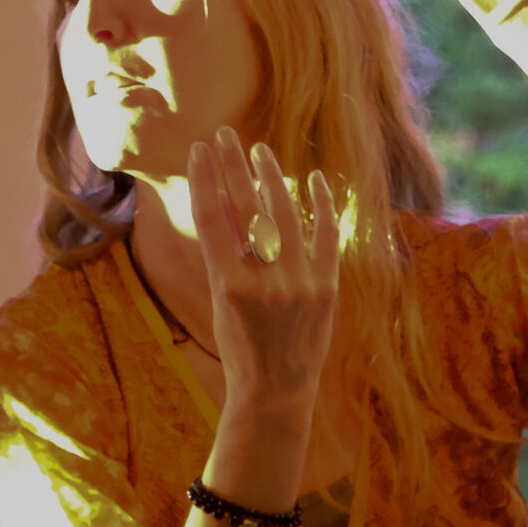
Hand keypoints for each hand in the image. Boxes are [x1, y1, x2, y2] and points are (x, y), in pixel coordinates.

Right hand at [187, 127, 339, 412]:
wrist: (276, 391)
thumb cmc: (239, 345)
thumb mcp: (219, 302)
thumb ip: (223, 255)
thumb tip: (223, 200)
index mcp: (227, 285)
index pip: (212, 218)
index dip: (205, 179)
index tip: (200, 149)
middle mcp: (263, 281)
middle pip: (246, 208)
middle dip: (234, 166)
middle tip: (226, 135)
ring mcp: (299, 283)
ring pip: (285, 215)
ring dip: (271, 177)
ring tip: (260, 152)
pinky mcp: (327, 288)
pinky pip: (326, 236)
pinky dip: (321, 205)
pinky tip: (313, 178)